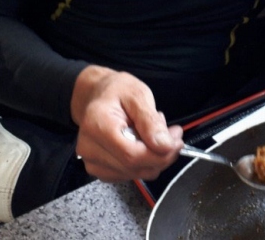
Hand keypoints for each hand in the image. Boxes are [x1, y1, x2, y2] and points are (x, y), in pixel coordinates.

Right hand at [70, 66, 183, 181]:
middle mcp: (88, 148)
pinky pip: (127, 174)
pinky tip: (142, 143)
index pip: (132, 155)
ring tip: (154, 133)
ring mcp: (91, 161)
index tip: (176, 142)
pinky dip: (142, 162)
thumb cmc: (115, 91)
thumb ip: (150, 121)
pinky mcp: (97, 168)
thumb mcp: (137, 95)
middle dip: (161, 155)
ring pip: (133, 173)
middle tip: (172, 136)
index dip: (159, 154)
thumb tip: (164, 146)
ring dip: (152, 158)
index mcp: (97, 125)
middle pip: (133, 167)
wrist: (96, 95)